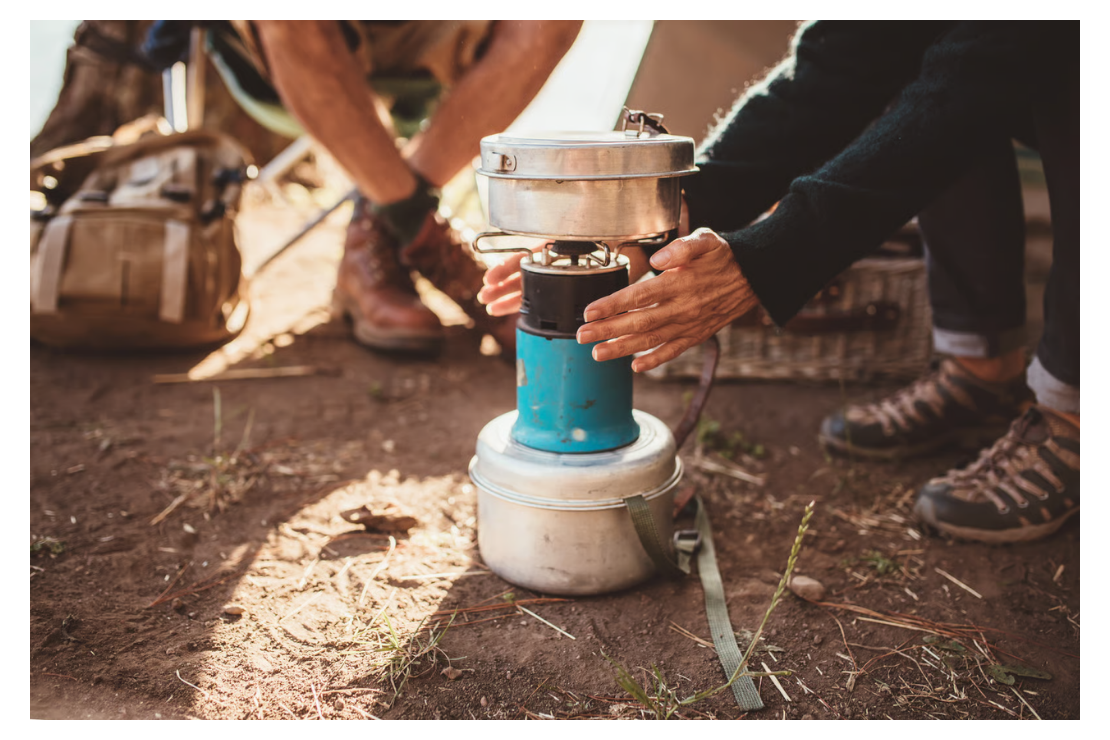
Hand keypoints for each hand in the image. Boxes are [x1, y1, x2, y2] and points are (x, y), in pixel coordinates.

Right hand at [477, 245, 653, 316]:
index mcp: (560, 245)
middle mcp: (556, 259)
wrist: (641, 247)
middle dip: (502, 287)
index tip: (491, 279)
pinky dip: (524, 303)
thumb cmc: (625, 239)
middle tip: (485, 298)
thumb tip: (571, 258)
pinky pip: (541, 295)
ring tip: (490, 308)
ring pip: (529, 286)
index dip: (507, 269)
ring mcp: (560, 274)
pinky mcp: (567, 286)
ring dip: (508, 297)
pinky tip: (509, 310)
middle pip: (523, 273)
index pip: (527, 256)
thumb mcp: (604, 242)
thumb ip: (586, 252)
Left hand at [575, 228, 757, 372]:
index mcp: (680, 283)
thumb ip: (683, 247)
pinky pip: (673, 351)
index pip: (639, 296)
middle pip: (639, 322)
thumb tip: (659, 257)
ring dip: (622, 349)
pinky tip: (636, 367)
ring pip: (651, 341)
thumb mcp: (706, 240)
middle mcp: (683, 307)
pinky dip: (655, 361)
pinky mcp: (696, 335)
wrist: (753, 277)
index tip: (590, 311)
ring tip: (597, 354)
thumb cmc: (722, 257)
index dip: (613, 305)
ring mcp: (689, 325)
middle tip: (582, 336)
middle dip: (608, 330)